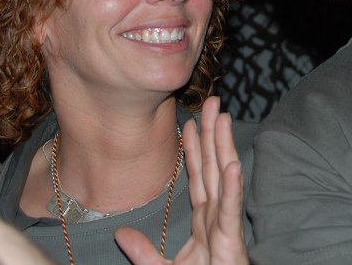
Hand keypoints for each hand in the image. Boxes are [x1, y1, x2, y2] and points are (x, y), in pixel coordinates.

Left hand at [115, 96, 247, 264]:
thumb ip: (143, 253)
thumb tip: (120, 235)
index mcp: (203, 221)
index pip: (197, 176)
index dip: (195, 148)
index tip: (190, 121)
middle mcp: (216, 217)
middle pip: (212, 167)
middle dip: (213, 134)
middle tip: (213, 101)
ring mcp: (225, 227)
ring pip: (224, 178)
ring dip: (223, 146)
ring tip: (222, 117)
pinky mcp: (230, 241)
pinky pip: (230, 210)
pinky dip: (231, 187)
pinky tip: (232, 165)